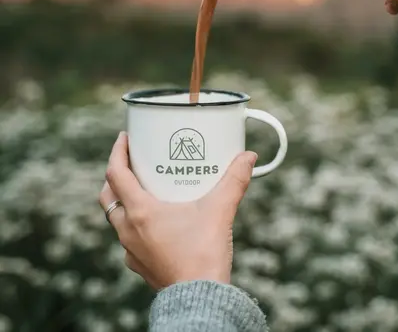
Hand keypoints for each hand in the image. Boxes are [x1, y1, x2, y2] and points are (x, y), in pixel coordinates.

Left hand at [99, 132, 256, 289]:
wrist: (199, 300)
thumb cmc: (203, 255)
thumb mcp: (220, 210)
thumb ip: (235, 180)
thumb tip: (248, 157)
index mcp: (141, 212)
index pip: (116, 174)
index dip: (117, 152)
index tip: (124, 138)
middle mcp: (129, 230)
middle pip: (108, 196)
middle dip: (115, 176)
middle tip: (131, 163)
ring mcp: (132, 249)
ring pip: (116, 218)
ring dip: (124, 200)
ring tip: (144, 190)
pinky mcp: (141, 264)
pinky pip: (129, 238)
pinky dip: (135, 224)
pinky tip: (155, 223)